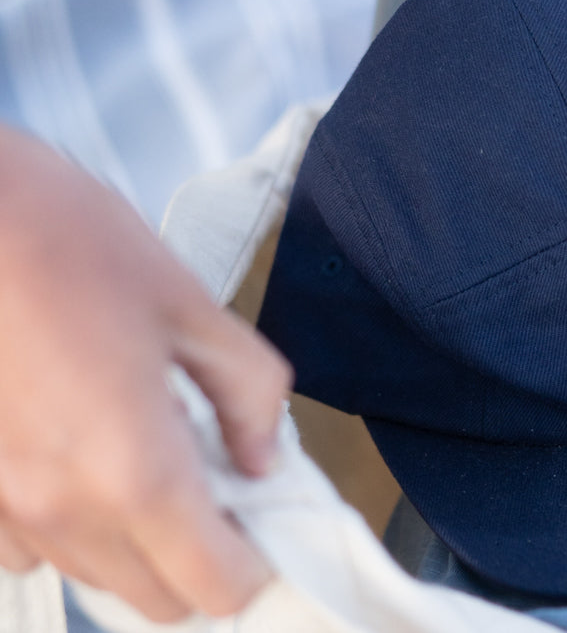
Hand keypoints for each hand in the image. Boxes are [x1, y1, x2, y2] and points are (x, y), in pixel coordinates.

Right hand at [0, 127, 289, 621]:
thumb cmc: (64, 241)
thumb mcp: (190, 305)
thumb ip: (249, 393)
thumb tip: (264, 455)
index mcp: (133, 469)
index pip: (215, 587)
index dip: (256, 562)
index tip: (269, 523)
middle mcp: (60, 510)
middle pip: (158, 599)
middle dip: (202, 556)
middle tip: (221, 482)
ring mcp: (2, 508)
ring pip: (93, 574)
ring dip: (136, 538)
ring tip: (151, 450)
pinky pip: (31, 544)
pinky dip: (71, 517)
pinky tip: (85, 447)